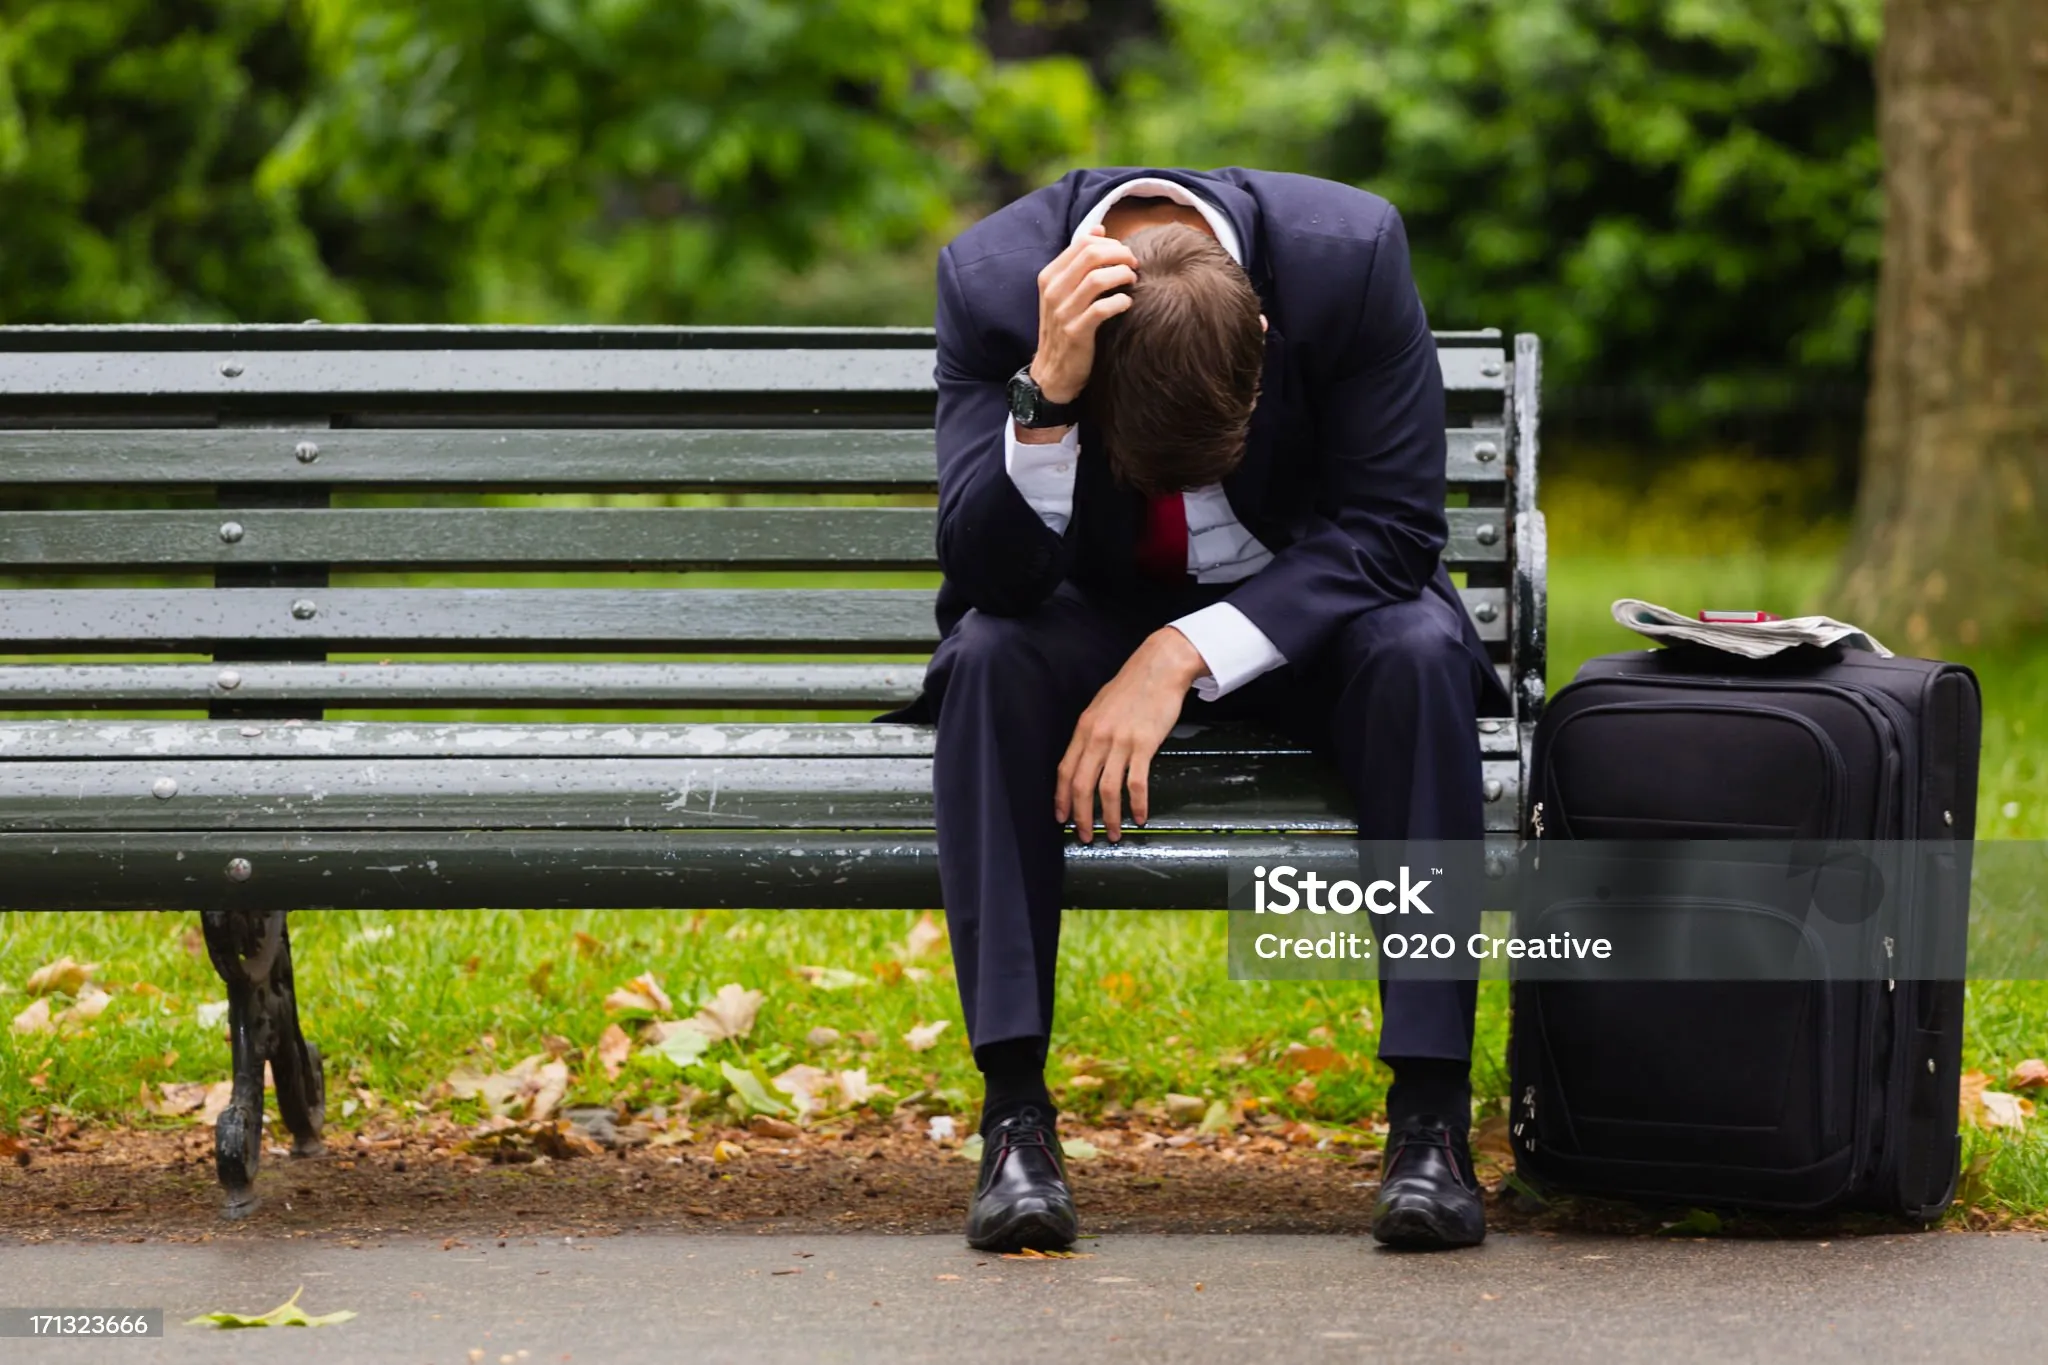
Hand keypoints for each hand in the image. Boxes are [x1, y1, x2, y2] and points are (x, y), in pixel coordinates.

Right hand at [1029, 225, 1138, 406]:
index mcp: (1049, 276)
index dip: (1110, 243)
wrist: (1053, 372)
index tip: (1124, 255)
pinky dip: (1120, 302)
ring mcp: (1063, 312)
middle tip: (1134, 265)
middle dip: (1120, 255)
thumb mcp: (1065, 291)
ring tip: (1132, 282)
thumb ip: (1079, 262)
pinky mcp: (1075, 332)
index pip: (1083, 243)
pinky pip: (1102, 309)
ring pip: (1098, 278)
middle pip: (1092, 254)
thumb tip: (1099, 229)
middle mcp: (1053, 291)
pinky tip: (1127, 304)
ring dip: (1123, 276)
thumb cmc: (1065, 327)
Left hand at [1056, 627, 1206, 842]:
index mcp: (1084, 728)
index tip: (1061, 817)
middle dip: (1081, 816)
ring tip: (1114, 834)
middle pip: (1082, 786)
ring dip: (1109, 817)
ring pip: (1107, 790)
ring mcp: (1120, 742)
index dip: (1061, 797)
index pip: (1065, 771)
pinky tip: (1139, 816)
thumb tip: (1086, 756)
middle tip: (1085, 835)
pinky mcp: (1144, 745)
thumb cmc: (1132, 686)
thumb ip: (1092, 732)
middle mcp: (1097, 737)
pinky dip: (1136, 804)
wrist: (1159, 667)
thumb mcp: (1100, 706)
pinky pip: (1136, 783)